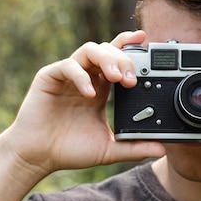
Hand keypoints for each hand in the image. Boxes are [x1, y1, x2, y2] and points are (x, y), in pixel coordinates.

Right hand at [4, 30, 164, 177]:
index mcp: (100, 86)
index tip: (148, 42)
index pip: (118, 57)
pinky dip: (81, 76)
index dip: (131, 46)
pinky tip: (90, 93)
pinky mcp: (49, 77)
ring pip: (90, 50)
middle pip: (108, 50)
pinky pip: (68, 66)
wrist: (38, 157)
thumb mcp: (108, 149)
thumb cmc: (69, 150)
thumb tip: (161, 150)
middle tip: (131, 80)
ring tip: (117, 78)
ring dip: (107, 60)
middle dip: (123, 59)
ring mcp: (68, 75)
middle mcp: (86, 76)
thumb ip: (133, 147)